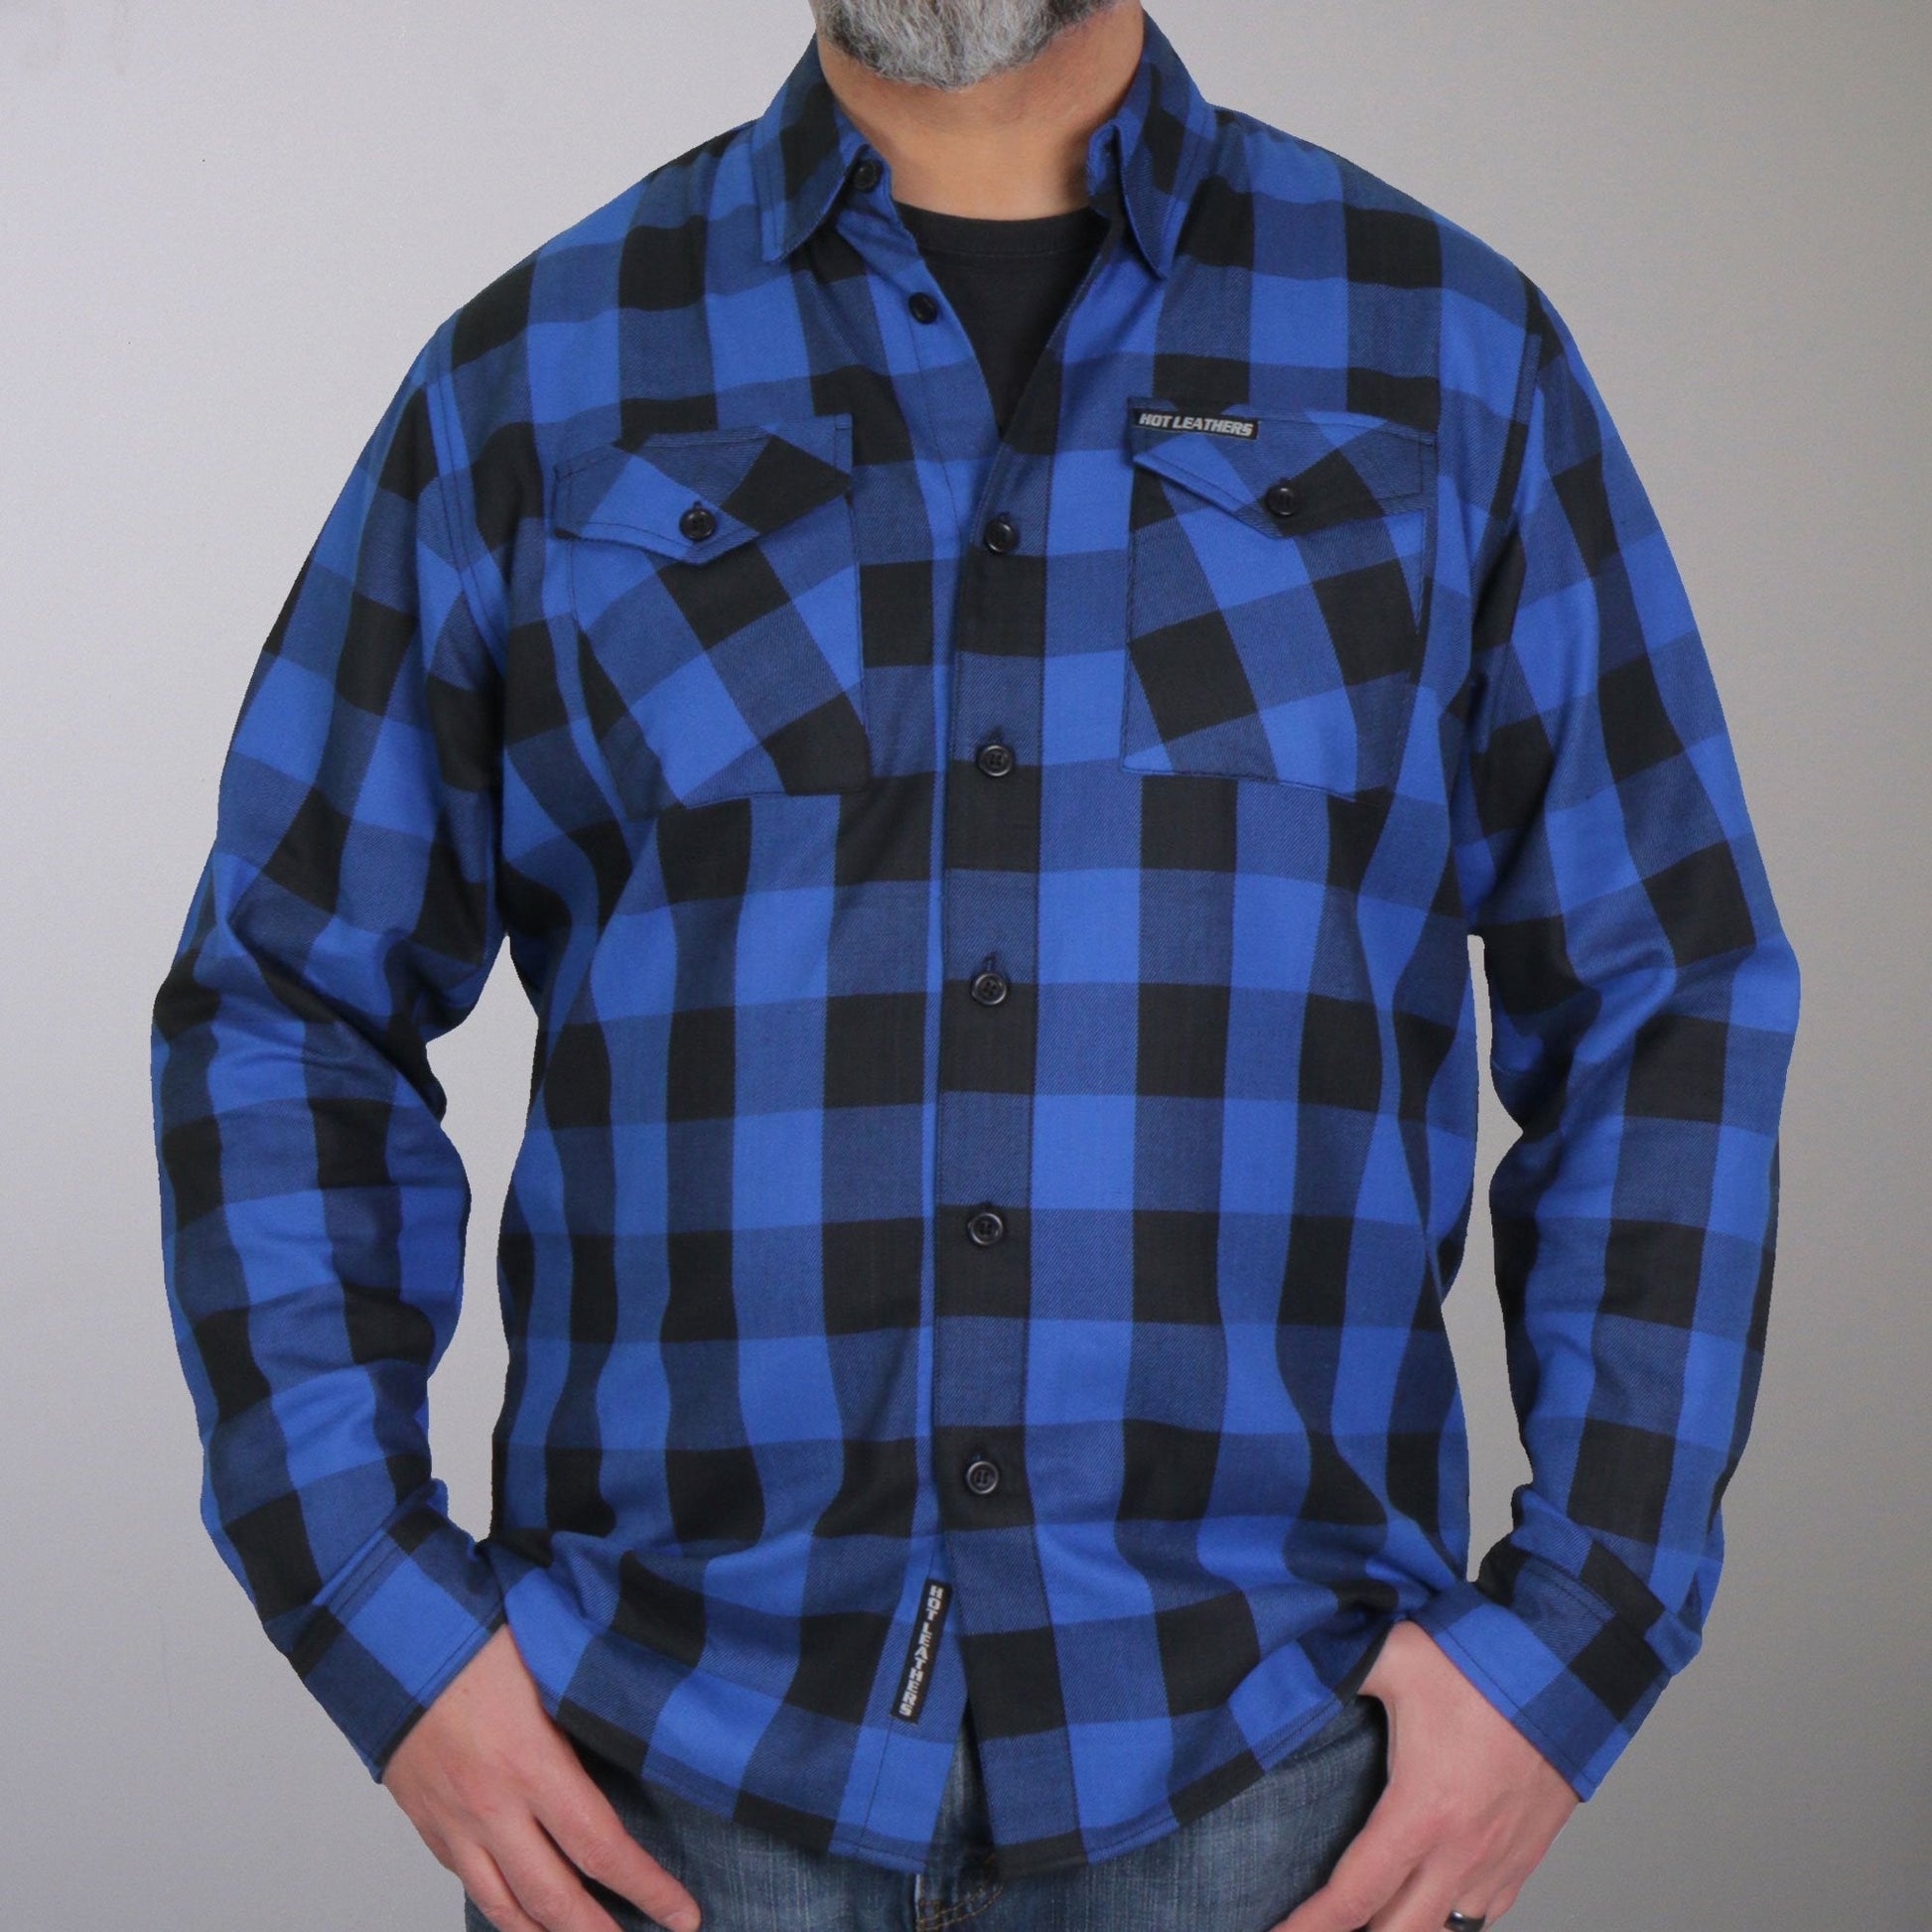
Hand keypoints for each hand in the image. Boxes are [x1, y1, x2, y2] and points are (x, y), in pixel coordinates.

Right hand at [380, 1621, 703, 1931]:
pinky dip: (500, 1907)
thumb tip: (646, 1712)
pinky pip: (467, 1882)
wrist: (387, 1635)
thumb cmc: (471, 1634)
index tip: (683, 1914)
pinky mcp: (426, 1821)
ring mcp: (452, 1821)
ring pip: (503, 1907)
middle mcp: (490, 1807)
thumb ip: (591, 1698)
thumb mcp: (548, 1658)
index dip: (646, 1888)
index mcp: (530, 1763)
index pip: (601, 1847)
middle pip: (553, 1899)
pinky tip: (522, 1911)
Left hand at [1267, 1620, 1578, 1931]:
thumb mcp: (1396, 1656)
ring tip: (1369, 1911)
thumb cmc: (1486, 1663)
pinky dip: (1448, 1917)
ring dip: (1404, 1925)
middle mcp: (1462, 1852)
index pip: (1354, 1896)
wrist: (1570, 1668)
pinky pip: (1483, 1913)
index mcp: (1422, 1811)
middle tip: (1319, 1928)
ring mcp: (1499, 1861)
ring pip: (1444, 1929)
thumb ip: (1340, 1669)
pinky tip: (1426, 1901)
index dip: (1310, 1926)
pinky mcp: (1526, 1856)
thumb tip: (1298, 1669)